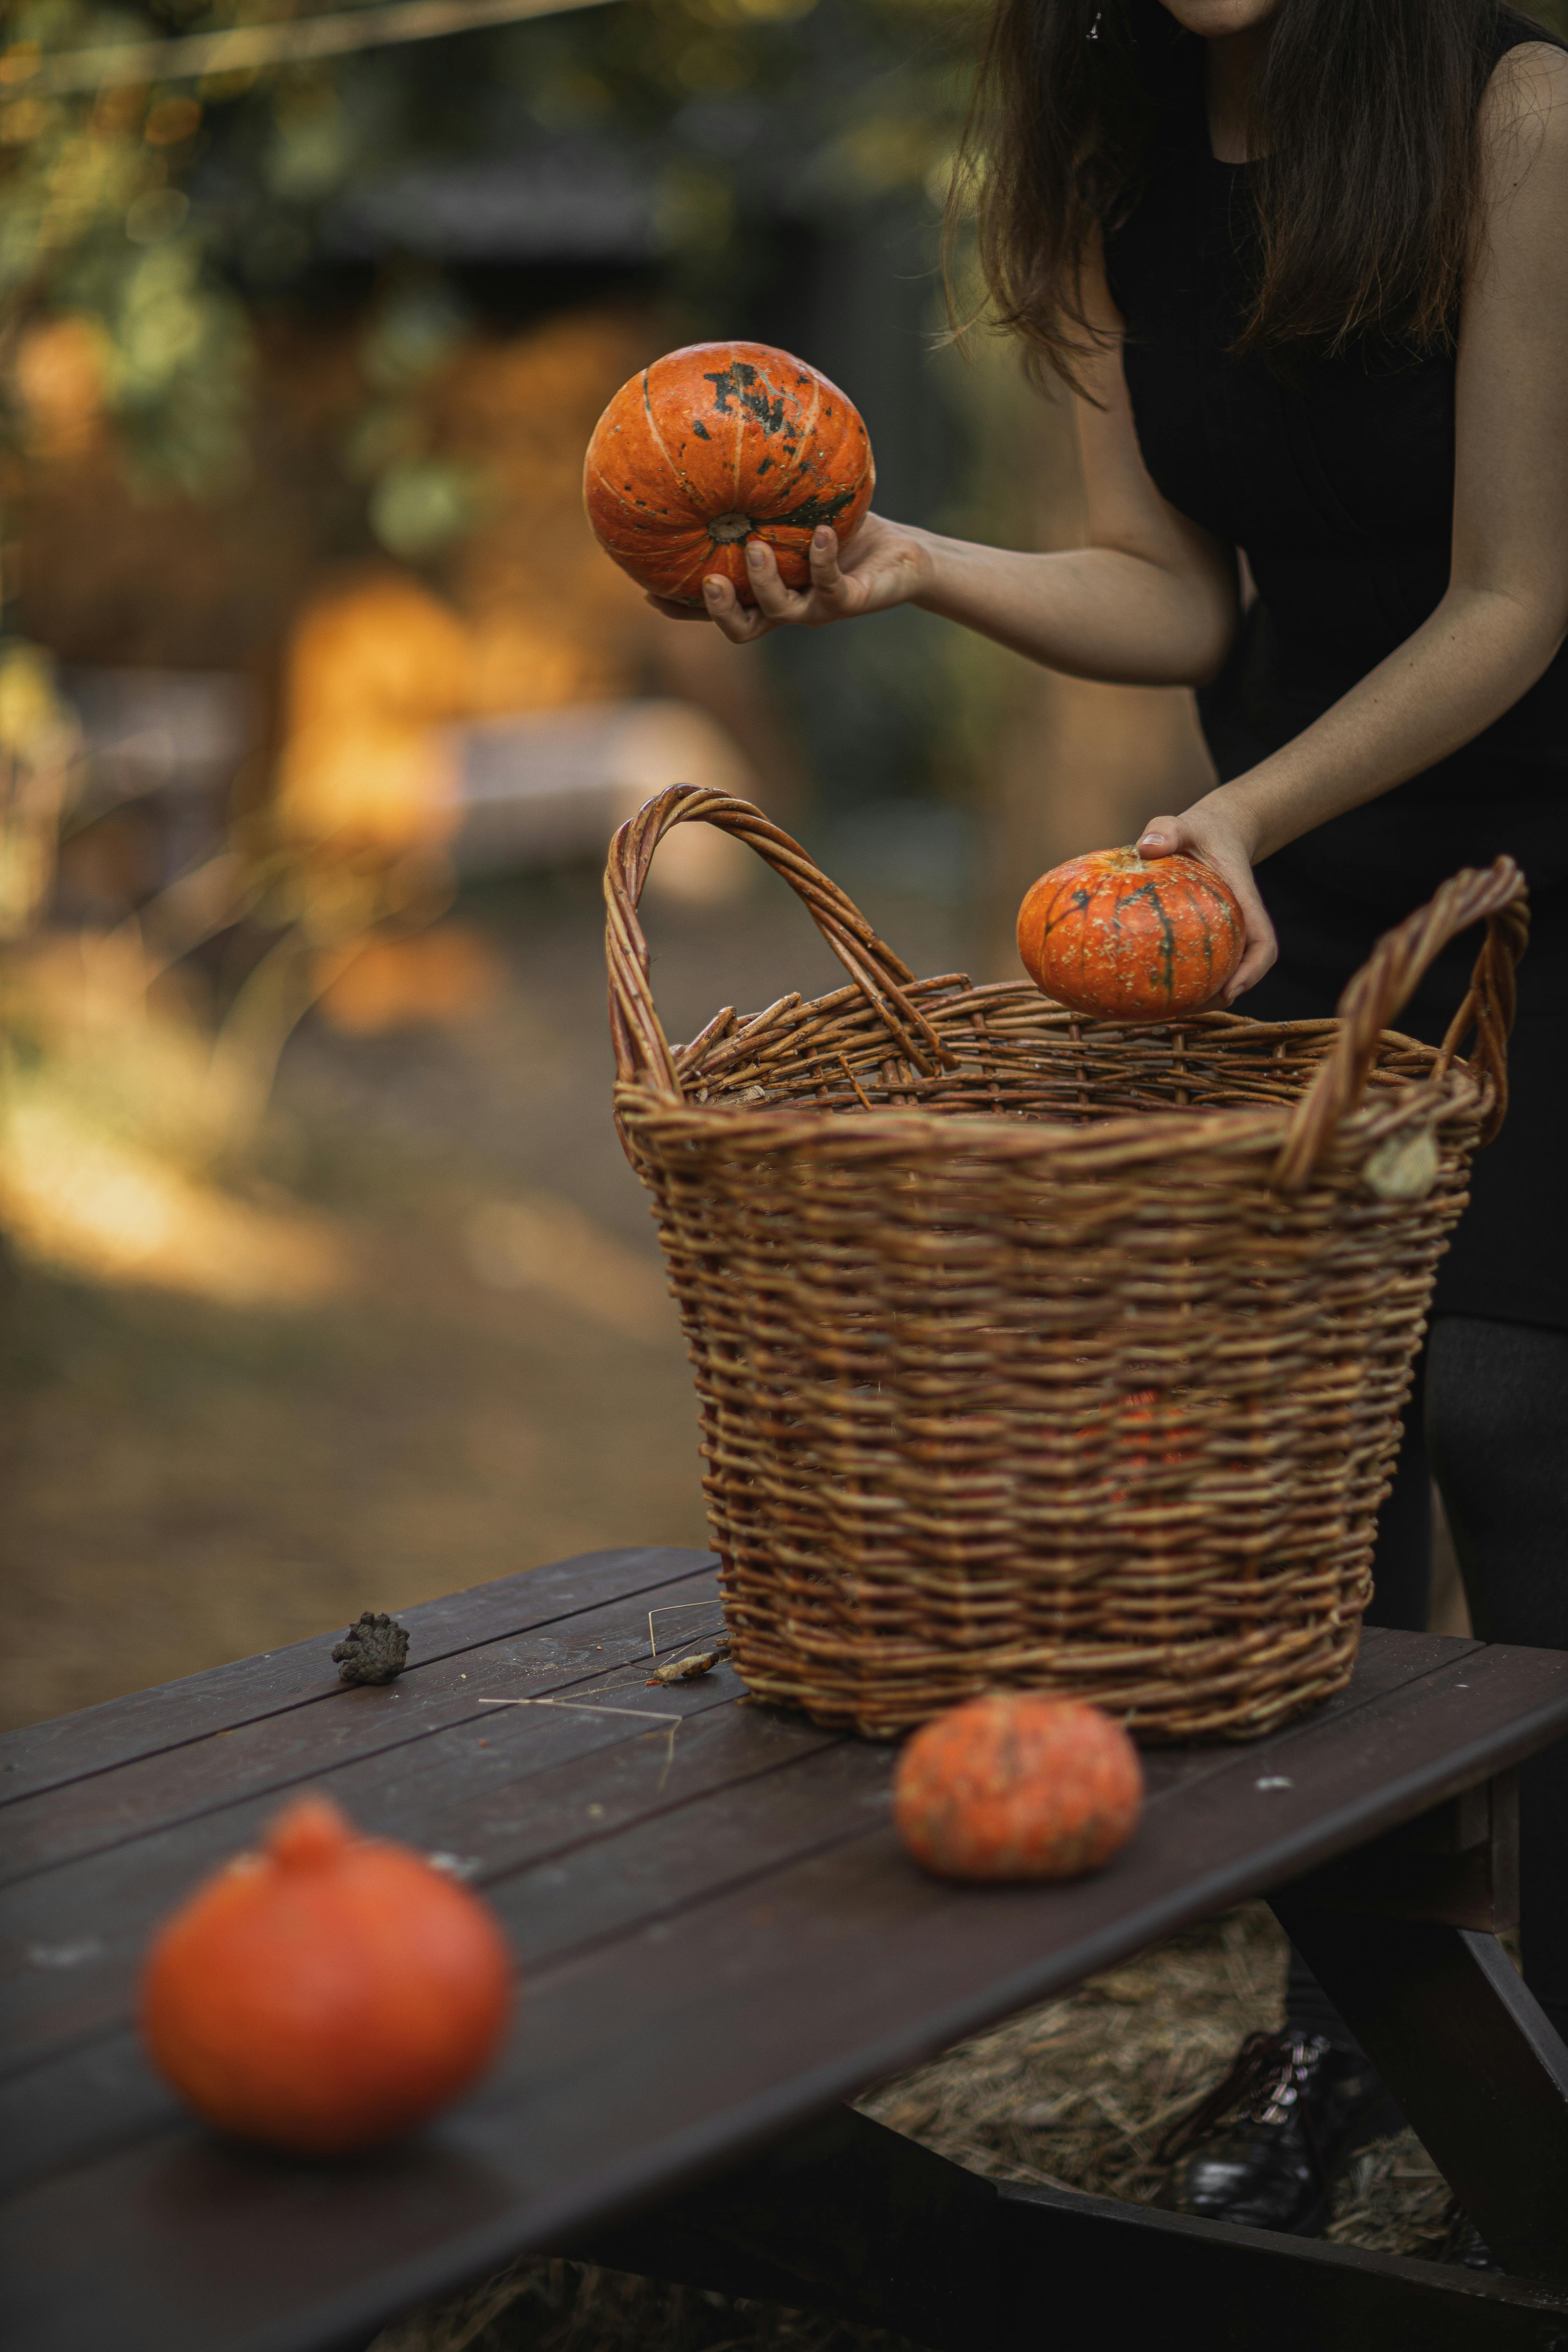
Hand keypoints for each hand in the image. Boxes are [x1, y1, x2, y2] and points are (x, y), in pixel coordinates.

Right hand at [646, 513, 931, 641]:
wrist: (900, 555)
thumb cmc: (843, 529)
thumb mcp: (796, 511)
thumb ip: (763, 499)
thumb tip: (728, 444)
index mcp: (764, 592)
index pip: (716, 607)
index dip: (684, 608)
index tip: (650, 593)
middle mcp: (785, 607)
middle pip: (742, 628)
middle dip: (719, 611)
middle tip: (707, 582)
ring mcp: (815, 607)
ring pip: (780, 611)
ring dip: (764, 583)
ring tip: (757, 549)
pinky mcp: (849, 601)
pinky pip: (831, 585)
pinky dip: (823, 559)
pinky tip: (822, 533)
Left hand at [1136, 797, 1276, 1004]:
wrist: (1209, 834)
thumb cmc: (1197, 831)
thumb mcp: (1182, 824)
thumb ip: (1167, 829)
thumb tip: (1146, 846)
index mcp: (1245, 903)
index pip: (1263, 944)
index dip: (1252, 972)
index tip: (1231, 990)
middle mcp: (1240, 925)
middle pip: (1243, 970)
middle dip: (1222, 995)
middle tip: (1187, 1009)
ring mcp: (1226, 935)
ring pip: (1224, 974)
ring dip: (1202, 996)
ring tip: (1167, 1010)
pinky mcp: (1208, 939)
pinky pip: (1202, 965)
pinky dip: (1184, 982)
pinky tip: (1152, 992)